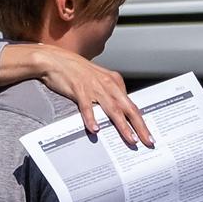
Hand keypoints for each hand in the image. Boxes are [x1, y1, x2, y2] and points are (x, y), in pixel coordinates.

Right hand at [0, 43, 153, 147]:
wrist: (54, 59)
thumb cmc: (74, 69)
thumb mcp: (97, 78)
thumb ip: (108, 91)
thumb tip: (118, 107)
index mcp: (114, 81)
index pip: (131, 105)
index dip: (141, 121)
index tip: (148, 135)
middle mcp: (107, 84)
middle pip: (128, 108)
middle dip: (139, 126)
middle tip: (148, 141)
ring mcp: (93, 87)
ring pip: (112, 109)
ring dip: (122, 126)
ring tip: (130, 139)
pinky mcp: (79, 90)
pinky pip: (87, 107)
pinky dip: (92, 118)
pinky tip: (95, 129)